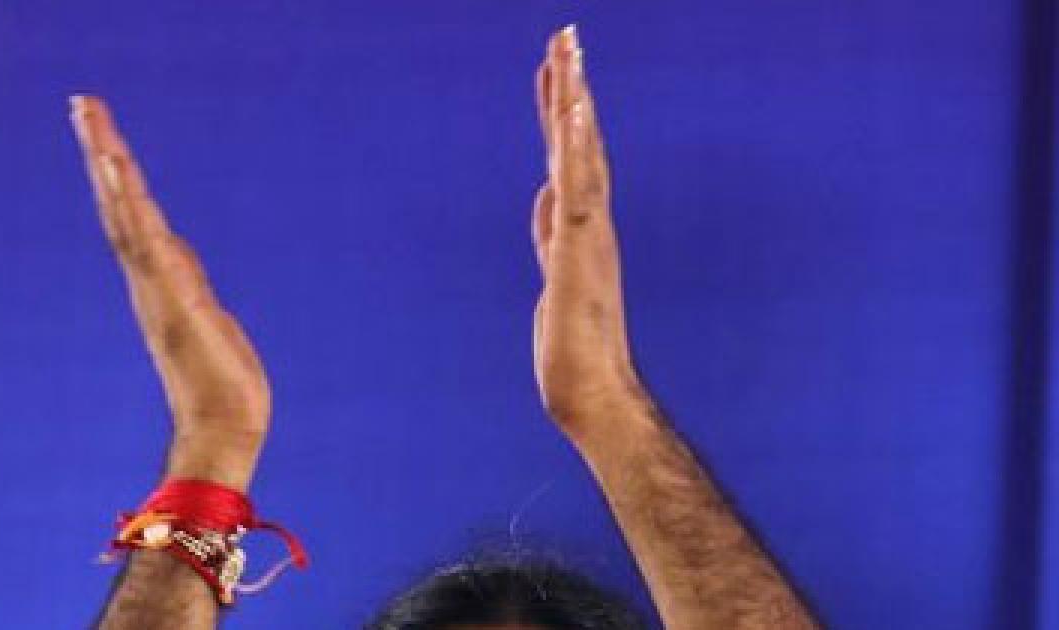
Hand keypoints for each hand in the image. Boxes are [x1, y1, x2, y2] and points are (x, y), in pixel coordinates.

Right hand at [70, 96, 269, 490]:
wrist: (224, 434)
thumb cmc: (223, 388)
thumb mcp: (211, 320)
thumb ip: (189, 285)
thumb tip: (179, 253)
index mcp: (163, 284)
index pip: (136, 218)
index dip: (119, 177)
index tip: (103, 135)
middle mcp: (153, 281)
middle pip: (122, 206)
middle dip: (103, 153)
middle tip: (83, 103)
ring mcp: (159, 290)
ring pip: (128, 216)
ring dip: (110, 166)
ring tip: (91, 120)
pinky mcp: (172, 300)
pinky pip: (144, 242)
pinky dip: (127, 203)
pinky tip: (115, 169)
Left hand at [531, 28, 640, 432]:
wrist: (592, 393)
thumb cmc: (575, 344)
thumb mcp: (552, 273)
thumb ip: (551, 232)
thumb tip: (544, 193)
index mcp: (580, 224)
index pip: (569, 153)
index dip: (562, 107)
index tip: (557, 64)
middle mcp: (590, 221)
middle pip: (577, 141)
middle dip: (570, 86)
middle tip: (566, 35)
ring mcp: (588, 235)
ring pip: (581, 156)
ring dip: (574, 103)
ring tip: (570, 53)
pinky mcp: (580, 253)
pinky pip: (580, 189)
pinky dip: (580, 150)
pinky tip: (576, 113)